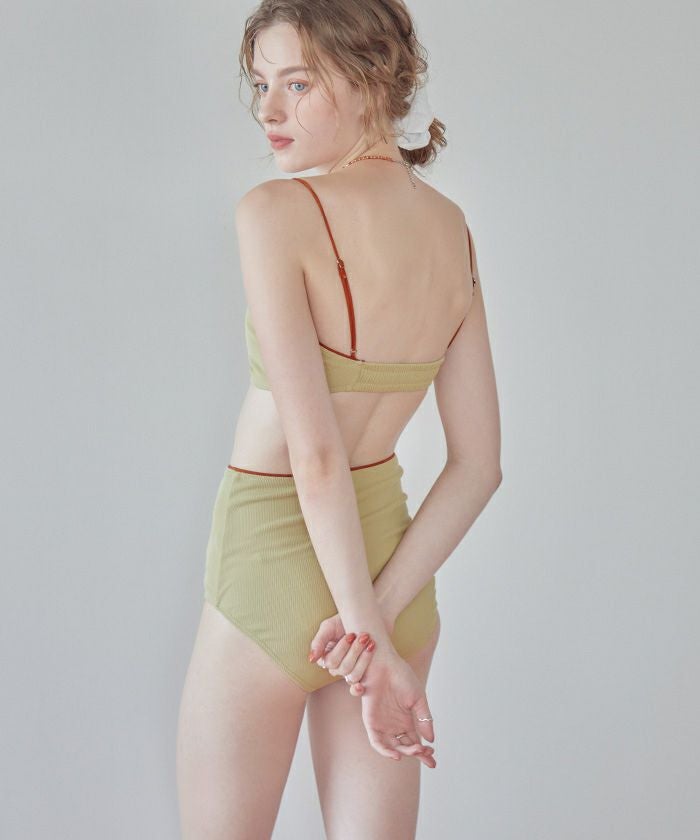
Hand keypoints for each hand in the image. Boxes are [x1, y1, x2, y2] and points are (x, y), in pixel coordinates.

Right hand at [308, 611, 395, 696]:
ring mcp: (347, 672)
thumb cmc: (341, 622)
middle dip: (355, 651)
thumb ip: (318, 642)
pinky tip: (364, 683)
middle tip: (364, 636)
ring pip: (353, 675)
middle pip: (344, 668)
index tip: (351, 635)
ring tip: (371, 644)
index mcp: (325, 658)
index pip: (332, 661)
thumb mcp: (328, 627)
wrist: (360, 618)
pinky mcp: (360, 674)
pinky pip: (358, 685)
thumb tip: (311, 660)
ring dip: (364, 660)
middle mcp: (335, 668)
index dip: (343, 649)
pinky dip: (359, 688)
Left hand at [359, 646, 436, 768]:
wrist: (384, 663)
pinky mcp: (371, 721)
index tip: (433, 762)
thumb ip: (424, 718)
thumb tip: (431, 739)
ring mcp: (383, 724)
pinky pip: (377, 742)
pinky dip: (385, 751)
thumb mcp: (417, 698)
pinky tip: (397, 754)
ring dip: (404, 753)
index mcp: (407, 720)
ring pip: (393, 747)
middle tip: (426, 754)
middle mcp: (394, 725)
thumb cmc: (401, 676)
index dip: (424, 754)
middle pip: (405, 748)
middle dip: (416, 754)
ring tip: (415, 751)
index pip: (416, 742)